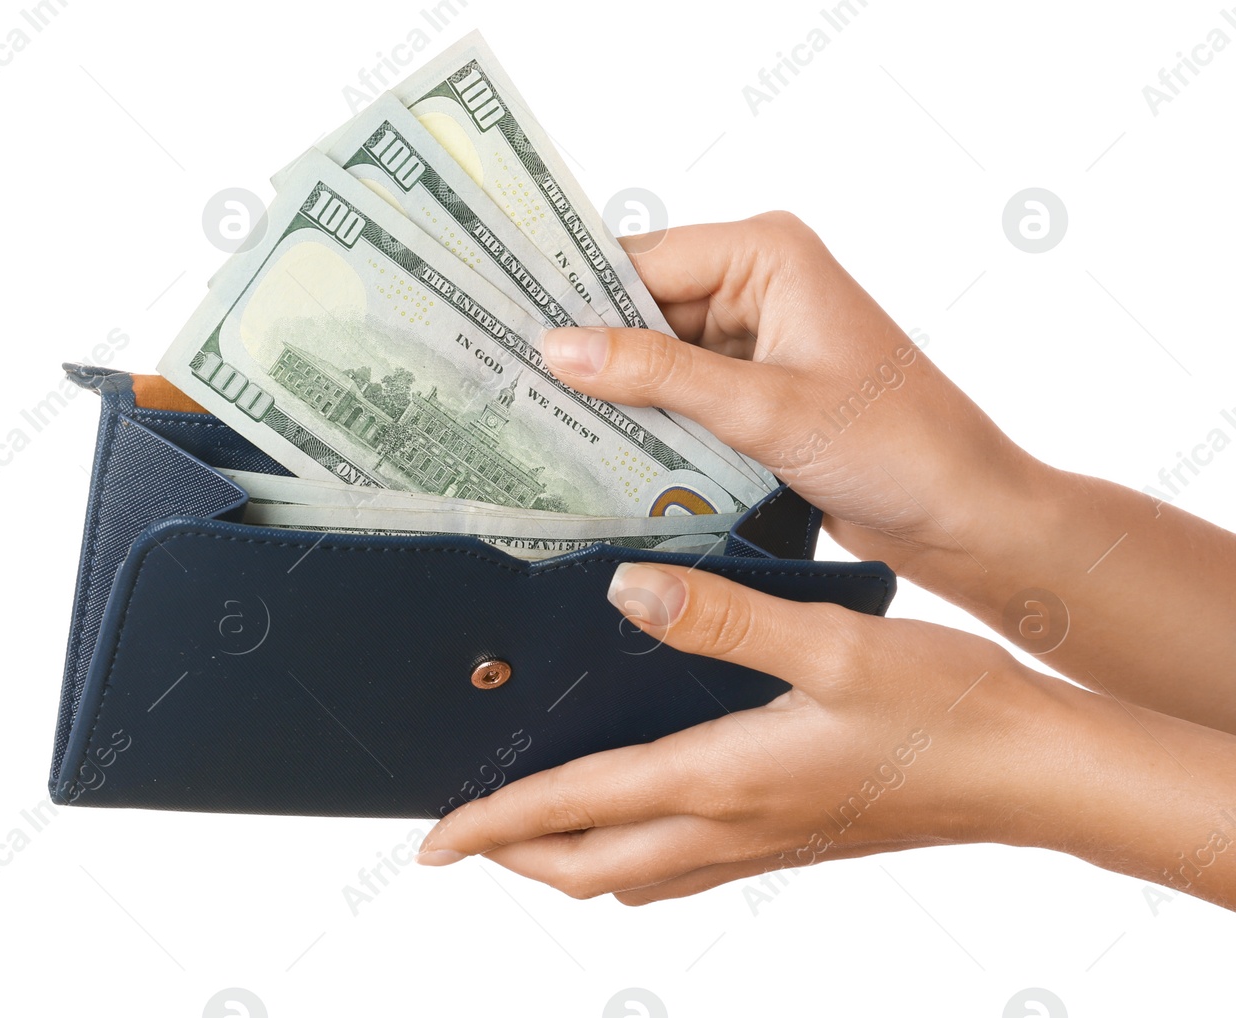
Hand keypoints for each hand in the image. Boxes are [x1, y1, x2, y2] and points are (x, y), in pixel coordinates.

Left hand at [414, 561, 1235, 910]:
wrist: (1033, 770)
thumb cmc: (939, 706)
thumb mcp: (824, 643)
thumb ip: (718, 618)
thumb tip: (625, 591)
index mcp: (720, 779)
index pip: (575, 811)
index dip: (494, 827)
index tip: (433, 841)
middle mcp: (729, 826)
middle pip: (590, 868)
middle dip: (517, 856)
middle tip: (464, 837)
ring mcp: (763, 842)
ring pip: (634, 876)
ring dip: (571, 858)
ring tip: (533, 828)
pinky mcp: (794, 838)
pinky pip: (686, 868)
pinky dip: (634, 854)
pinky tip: (643, 818)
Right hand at [539, 212, 1235, 734]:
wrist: (968, 516)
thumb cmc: (898, 447)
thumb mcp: (766, 410)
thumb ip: (659, 375)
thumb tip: (557, 348)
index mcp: (768, 254)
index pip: (641, 263)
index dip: (572, 298)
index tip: (501, 326)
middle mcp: (758, 281)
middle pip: (640, 306)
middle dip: (585, 347)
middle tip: (501, 379)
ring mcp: (756, 335)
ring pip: (653, 353)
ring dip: (611, 390)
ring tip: (530, 416)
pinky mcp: (755, 386)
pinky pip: (678, 390)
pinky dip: (644, 419)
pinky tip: (592, 446)